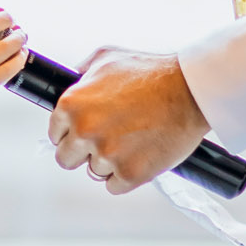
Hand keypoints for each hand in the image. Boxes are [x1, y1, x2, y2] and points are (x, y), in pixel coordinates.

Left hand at [48, 48, 208, 193]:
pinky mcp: (130, 174)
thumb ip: (81, 73)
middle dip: (83, 152)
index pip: (55, 133)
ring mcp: (107, 155)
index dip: (71, 131)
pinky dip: (125, 176)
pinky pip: (114, 187)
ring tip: (130, 141)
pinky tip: (138, 156)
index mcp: (72, 105)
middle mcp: (84, 131)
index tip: (86, 129)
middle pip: (66, 159)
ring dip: (108, 162)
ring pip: (93, 172)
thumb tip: (70, 83)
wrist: (190, 90)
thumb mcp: (106, 58)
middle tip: (105, 140)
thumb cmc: (152, 72)